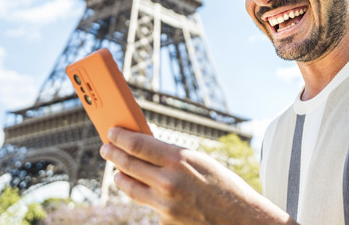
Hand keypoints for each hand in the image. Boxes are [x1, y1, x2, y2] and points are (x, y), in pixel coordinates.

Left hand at [100, 127, 295, 224]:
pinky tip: (154, 195)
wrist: (241, 218)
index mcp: (178, 160)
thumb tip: (146, 149)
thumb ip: (172, 156)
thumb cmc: (224, 186)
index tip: (111, 132)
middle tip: (106, 149)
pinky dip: (150, 199)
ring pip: (131, 188)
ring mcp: (165, 205)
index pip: (137, 144)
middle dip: (113, 155)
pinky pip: (150, 206)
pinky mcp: (165, 222)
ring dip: (121, 178)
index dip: (120, 137)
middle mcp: (168, 182)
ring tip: (117, 173)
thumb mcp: (199, 161)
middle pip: (127, 164)